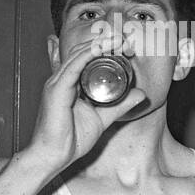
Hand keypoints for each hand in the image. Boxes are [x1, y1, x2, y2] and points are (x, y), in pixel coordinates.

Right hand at [22, 27, 147, 175]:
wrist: (53, 156)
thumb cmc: (71, 139)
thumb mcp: (103, 118)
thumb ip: (120, 106)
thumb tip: (141, 94)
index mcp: (69, 84)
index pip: (85, 57)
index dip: (104, 48)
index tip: (126, 46)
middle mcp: (61, 80)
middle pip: (82, 52)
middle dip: (105, 42)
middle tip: (127, 40)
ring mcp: (56, 83)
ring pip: (78, 54)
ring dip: (99, 44)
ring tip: (119, 39)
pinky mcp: (56, 91)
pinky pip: (72, 67)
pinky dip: (87, 55)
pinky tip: (101, 48)